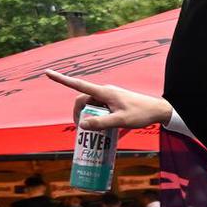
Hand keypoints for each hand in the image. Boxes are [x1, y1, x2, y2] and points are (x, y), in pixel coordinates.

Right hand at [45, 70, 173, 132]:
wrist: (159, 110)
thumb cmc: (141, 114)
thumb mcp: (121, 121)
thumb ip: (101, 124)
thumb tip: (82, 126)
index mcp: (104, 92)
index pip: (79, 85)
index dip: (62, 79)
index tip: (48, 73)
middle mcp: (105, 92)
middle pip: (83, 100)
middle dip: (78, 113)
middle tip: (82, 130)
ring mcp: (110, 97)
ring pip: (91, 106)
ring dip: (89, 118)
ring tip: (94, 133)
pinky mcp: (115, 102)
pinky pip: (100, 109)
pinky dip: (98, 119)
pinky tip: (104, 133)